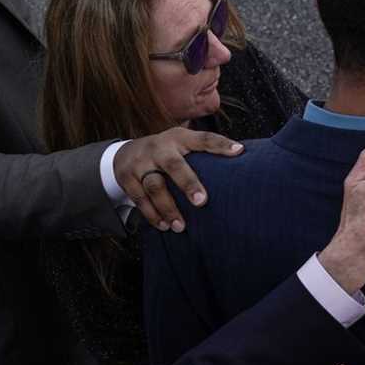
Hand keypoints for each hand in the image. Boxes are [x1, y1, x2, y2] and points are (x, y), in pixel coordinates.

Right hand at [114, 126, 243, 231]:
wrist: (126, 152)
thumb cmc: (167, 152)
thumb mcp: (182, 145)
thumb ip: (203, 153)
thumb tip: (239, 165)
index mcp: (179, 138)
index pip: (203, 139)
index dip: (221, 144)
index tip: (239, 151)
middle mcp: (159, 147)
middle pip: (173, 165)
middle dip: (188, 184)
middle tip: (202, 202)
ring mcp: (141, 162)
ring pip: (154, 186)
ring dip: (168, 208)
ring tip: (181, 226)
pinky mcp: (126, 177)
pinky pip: (139, 199)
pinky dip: (152, 214)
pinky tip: (164, 226)